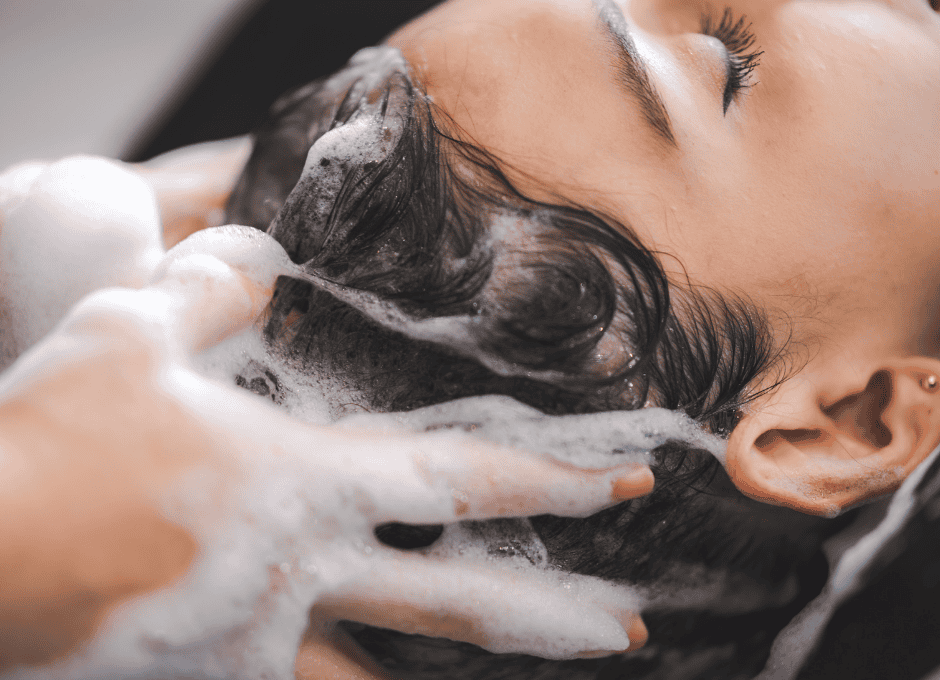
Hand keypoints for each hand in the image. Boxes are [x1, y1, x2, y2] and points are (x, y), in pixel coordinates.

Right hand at [0, 226, 653, 679]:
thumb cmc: (53, 442)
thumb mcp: (132, 333)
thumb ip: (211, 289)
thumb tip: (252, 255)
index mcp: (308, 485)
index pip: (463, 477)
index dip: (558, 477)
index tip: (634, 480)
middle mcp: (307, 573)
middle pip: (459, 603)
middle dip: (555, 615)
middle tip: (632, 626)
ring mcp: (264, 643)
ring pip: (390, 677)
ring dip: (467, 676)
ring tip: (529, 679)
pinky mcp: (215, 679)